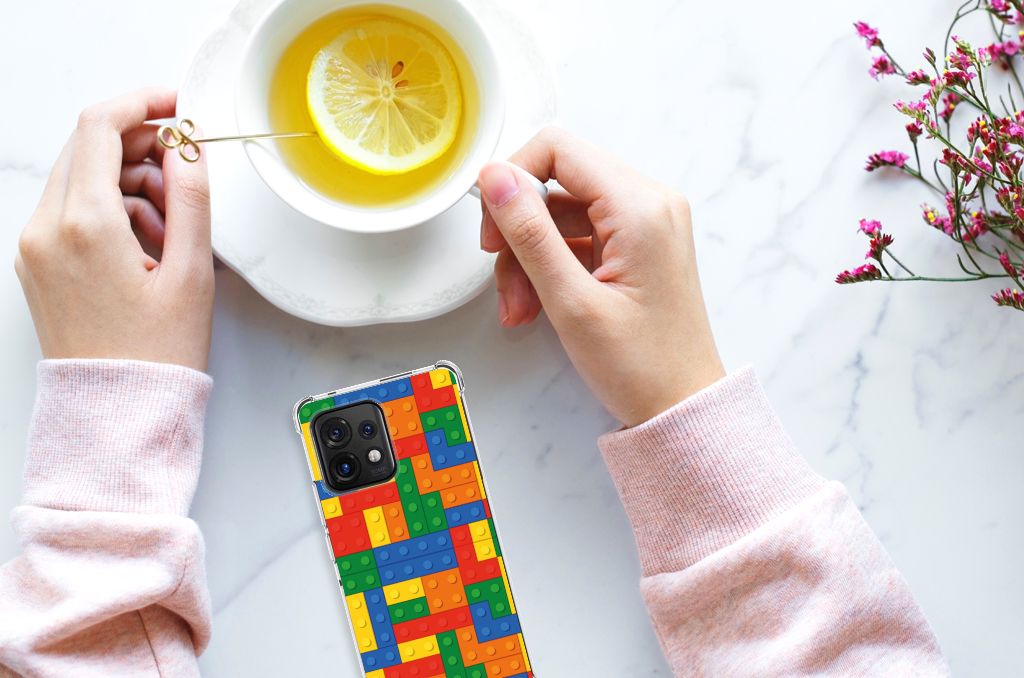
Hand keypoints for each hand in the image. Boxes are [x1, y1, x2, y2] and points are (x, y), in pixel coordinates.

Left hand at [15, 88, 213, 371]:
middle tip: (185, 174)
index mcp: (85, 225)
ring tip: (173, 228)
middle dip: (141, 147)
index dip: (143, 103)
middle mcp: (47, 229)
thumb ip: (191, 198)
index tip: (176, 105)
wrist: (117, 411)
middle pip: (88, 148)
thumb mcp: (191, 272)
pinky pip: (72, 210)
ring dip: (129, 182)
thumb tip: (188, 147)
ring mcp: (36, 246)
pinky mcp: (37, 263)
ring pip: (82, 178)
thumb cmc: (156, 354)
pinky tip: (147, 245)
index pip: (101, 127)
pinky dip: (111, 210)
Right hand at [478, 128, 723, 426]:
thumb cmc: (641, 366)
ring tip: (520, 308)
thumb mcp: (571, 301)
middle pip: (557, 182)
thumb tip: (495, 177)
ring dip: (529, 257)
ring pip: (561, 213)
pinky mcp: (637, 245)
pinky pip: (578, 237)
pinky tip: (537, 306)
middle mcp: (649, 203)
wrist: (682, 408)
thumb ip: (529, 233)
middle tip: (502, 277)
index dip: (513, 179)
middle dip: (519, 230)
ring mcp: (645, 224)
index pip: (558, 149)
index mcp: (640, 207)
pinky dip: (550, 267)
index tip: (492, 226)